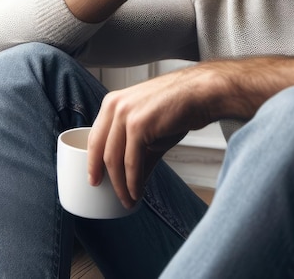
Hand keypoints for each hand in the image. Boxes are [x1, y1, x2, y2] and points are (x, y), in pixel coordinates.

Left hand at [86, 67, 218, 207]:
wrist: (201, 93)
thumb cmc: (179, 107)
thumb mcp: (151, 129)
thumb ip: (139, 153)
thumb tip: (134, 180)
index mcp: (112, 103)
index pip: (95, 138)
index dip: (93, 163)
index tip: (95, 180)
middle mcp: (115, 106)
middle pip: (101, 151)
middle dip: (106, 179)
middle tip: (114, 196)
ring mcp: (126, 114)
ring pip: (114, 159)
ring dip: (121, 185)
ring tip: (129, 199)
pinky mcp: (139, 125)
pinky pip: (132, 161)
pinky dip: (133, 182)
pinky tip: (137, 192)